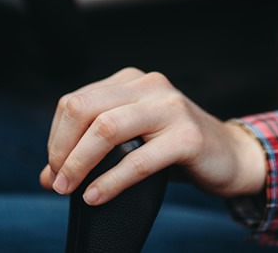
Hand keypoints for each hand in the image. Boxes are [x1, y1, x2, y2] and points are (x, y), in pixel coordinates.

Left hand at [41, 67, 266, 205]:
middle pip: (84, 109)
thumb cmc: (175, 148)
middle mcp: (149, 85)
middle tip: (58, 182)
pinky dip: (110, 181)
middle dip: (62, 149)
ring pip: (106, 128)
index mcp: (131, 80)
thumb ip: (90, 151)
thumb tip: (46, 176)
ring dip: (79, 164)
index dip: (56, 138)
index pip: (75, 101)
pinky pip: (138, 159)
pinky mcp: (187, 136)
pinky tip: (96, 196)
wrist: (231, 155)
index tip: (54, 170)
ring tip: (69, 190)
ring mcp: (170, 107)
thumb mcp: (131, 142)